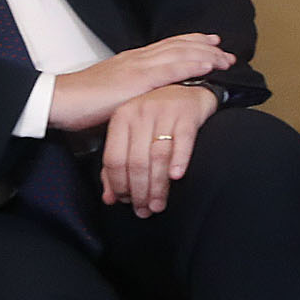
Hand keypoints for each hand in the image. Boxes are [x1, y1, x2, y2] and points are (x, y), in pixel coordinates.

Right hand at [50, 34, 233, 131]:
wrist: (59, 100)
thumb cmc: (82, 101)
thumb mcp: (114, 92)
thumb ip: (132, 90)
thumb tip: (148, 98)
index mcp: (133, 60)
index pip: (168, 45)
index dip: (192, 42)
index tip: (211, 42)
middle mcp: (138, 58)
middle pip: (179, 46)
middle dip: (205, 47)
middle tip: (227, 50)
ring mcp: (138, 66)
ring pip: (180, 54)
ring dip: (207, 55)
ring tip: (226, 59)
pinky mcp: (137, 80)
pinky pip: (171, 69)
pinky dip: (193, 65)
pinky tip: (209, 66)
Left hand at [99, 84, 218, 217]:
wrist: (190, 89)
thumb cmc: (158, 116)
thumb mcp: (133, 135)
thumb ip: (118, 165)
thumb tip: (110, 198)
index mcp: (122, 117)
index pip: (114, 159)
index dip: (118, 185)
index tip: (126, 202)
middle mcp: (140, 112)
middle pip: (136, 161)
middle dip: (139, 191)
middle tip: (144, 210)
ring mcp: (164, 111)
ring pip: (157, 156)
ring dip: (158, 186)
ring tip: (159, 204)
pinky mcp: (187, 113)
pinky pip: (182, 141)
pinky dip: (179, 161)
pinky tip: (176, 177)